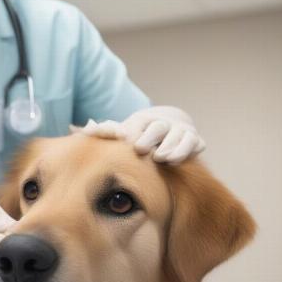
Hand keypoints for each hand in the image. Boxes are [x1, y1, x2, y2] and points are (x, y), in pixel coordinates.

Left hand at [74, 106, 205, 164]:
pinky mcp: (195, 140)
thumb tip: (86, 129)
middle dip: (150, 137)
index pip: (138, 124)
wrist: (169, 130)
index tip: (124, 141)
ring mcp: (181, 131)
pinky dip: (188, 149)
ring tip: (162, 158)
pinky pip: (195, 142)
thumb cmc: (140, 136)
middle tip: (140, 149)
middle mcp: (164, 124)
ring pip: (180, 135)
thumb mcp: (124, 133)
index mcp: (144, 121)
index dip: (132, 132)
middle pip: (158, 127)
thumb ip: (107, 132)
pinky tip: (177, 160)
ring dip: (171, 146)